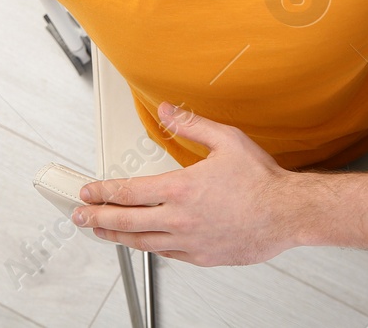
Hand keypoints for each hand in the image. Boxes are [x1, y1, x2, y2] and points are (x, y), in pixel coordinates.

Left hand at [76, 103, 297, 265]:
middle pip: (125, 221)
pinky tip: (144, 243)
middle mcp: (179, 218)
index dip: (104, 191)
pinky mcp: (201, 256)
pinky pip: (166, 254)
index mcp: (181, 188)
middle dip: (97, 217)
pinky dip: (149, 247)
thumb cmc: (261, 180)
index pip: (129, 191)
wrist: (287, 213)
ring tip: (101, 232)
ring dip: (116, 236)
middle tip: (81, 215)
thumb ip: (192, 125)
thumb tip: (167, 111)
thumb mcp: (227, 140)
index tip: (89, 190)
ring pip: (141, 242)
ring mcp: (188, 241)